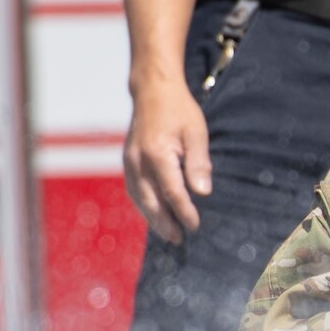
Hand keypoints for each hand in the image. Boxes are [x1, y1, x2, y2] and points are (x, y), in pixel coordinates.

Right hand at [124, 77, 211, 243]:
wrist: (152, 90)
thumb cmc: (179, 110)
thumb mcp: (196, 132)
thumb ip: (199, 162)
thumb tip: (202, 193)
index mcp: (157, 153)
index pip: (172, 192)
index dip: (184, 212)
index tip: (195, 226)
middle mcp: (139, 161)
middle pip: (151, 201)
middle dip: (165, 223)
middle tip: (179, 240)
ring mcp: (129, 162)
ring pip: (139, 199)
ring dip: (152, 219)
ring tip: (168, 234)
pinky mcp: (127, 161)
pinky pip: (133, 190)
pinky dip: (143, 206)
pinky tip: (154, 215)